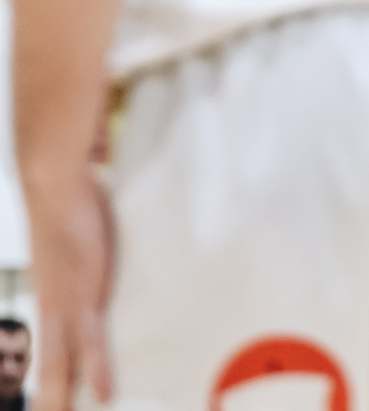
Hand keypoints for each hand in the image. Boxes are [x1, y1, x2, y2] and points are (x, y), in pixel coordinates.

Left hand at [27, 174, 113, 410]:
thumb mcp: (84, 234)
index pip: (51, 349)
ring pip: (58, 367)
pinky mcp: (81, 298)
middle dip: (52, 398)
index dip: (53, 380)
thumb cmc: (71, 199)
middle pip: (49, 368)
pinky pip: (90, 345)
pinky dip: (97, 373)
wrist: (54, 185)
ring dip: (61, 399)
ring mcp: (63, 306)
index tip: (56, 402)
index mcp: (52, 297)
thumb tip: (114, 230)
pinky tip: (106, 397)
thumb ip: (95, 246)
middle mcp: (52, 308)